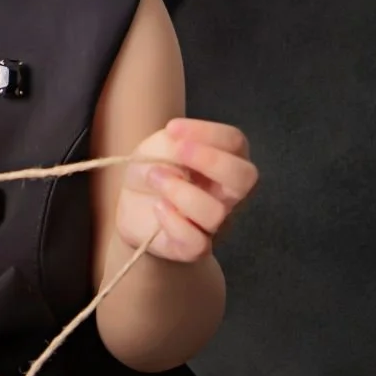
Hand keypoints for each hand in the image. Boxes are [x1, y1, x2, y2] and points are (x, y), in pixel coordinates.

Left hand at [114, 117, 256, 264]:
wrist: (130, 201)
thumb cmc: (155, 167)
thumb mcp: (163, 143)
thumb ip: (179, 141)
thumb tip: (186, 148)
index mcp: (227, 160)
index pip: (235, 142)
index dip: (207, 132)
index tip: (171, 128)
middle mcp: (229, 192)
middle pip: (245, 178)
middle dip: (210, 160)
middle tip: (177, 151)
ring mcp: (215, 222)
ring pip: (215, 213)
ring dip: (179, 190)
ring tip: (155, 178)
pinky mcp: (194, 247)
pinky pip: (197, 243)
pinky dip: (173, 222)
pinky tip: (158, 208)